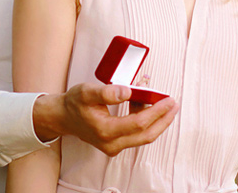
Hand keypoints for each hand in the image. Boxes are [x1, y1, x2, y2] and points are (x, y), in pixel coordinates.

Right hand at [33, 82, 178, 156]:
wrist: (63, 117)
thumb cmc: (74, 104)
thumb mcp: (86, 92)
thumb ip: (106, 92)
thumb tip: (127, 91)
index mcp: (105, 131)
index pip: (139, 124)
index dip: (157, 112)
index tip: (168, 100)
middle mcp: (111, 143)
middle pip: (146, 135)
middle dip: (164, 120)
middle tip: (174, 105)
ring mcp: (113, 146)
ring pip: (143, 136)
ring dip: (156, 120)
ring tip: (162, 101)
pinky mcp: (115, 143)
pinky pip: (136, 134)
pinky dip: (145, 120)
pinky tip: (145, 104)